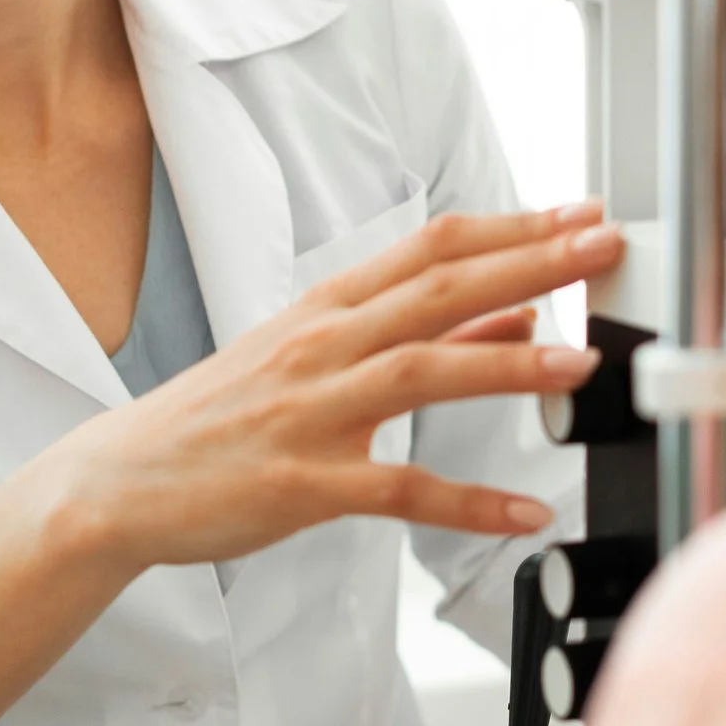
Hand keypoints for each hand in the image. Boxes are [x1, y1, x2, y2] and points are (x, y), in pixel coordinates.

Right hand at [46, 202, 622, 568]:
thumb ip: (421, 338)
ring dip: (510, 366)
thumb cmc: (223, 418)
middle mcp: (323, 345)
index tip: (580, 213)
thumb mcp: (315, 358)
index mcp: (327, 308)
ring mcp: (312, 411)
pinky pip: (399, 490)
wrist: (122, 480)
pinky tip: (525, 512)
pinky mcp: (305, 482)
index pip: (432, 248)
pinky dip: (467, 502)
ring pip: (423, 372)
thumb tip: (519, 315)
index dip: (513, 226)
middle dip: (531, 263)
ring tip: (582, 362)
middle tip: (603, 245)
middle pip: (439, 290)